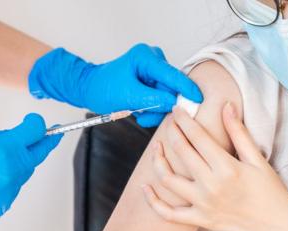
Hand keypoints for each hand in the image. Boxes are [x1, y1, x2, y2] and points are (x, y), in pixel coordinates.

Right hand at [0, 113, 61, 230]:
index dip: (39, 125)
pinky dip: (8, 180)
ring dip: (22, 163)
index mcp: (4, 149)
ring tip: (4, 159)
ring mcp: (10, 189)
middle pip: (38, 153)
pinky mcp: (6, 203)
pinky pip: (14, 187)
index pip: (35, 132)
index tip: (38, 123)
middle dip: (44, 143)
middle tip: (51, 136)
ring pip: (26, 171)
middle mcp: (12, 170)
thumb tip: (19, 136)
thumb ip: (3, 138)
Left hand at [28, 44, 202, 126]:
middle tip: (145, 116)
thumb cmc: (103, 89)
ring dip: (154, 109)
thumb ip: (154, 100)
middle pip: (170, 87)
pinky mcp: (152, 78)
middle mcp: (152, 59)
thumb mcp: (129, 97)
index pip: (172, 75)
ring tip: (139, 114)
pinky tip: (140, 111)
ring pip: (166, 95)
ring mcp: (152, 69)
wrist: (90, 89)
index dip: (186, 88)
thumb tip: (174, 103)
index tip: (197, 99)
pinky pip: (160, 96)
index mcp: (145, 57)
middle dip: (160, 105)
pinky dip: (152, 107)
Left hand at [142, 104, 287, 230]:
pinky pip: (169, 214)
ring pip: (168, 180)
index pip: (197, 136)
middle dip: (171, 132)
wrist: (277, 226)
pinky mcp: (199, 219)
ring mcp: (202, 204)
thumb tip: (226, 106)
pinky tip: (145, 187)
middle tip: (169, 122)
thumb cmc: (270, 190)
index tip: (177, 108)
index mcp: (226, 167)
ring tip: (156, 147)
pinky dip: (153, 202)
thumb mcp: (257, 159)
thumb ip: (239, 132)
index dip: (184, 120)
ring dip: (158, 161)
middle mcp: (211, 185)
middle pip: (181, 152)